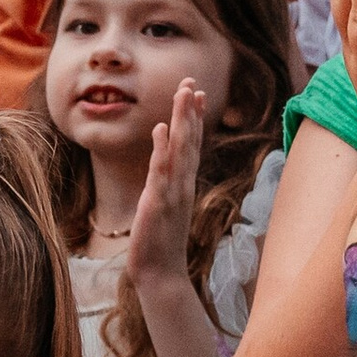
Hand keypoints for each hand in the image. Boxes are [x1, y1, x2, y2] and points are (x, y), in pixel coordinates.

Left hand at [127, 79, 205, 295]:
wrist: (161, 275)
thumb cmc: (160, 245)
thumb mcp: (164, 210)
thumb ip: (166, 190)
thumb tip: (165, 172)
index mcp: (183, 186)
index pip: (192, 146)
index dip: (194, 119)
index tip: (197, 93)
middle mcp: (183, 185)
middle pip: (191, 141)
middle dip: (190, 110)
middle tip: (191, 81)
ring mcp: (173, 192)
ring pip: (181, 150)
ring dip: (182, 120)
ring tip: (184, 92)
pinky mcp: (159, 203)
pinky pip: (161, 171)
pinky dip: (163, 149)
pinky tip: (161, 128)